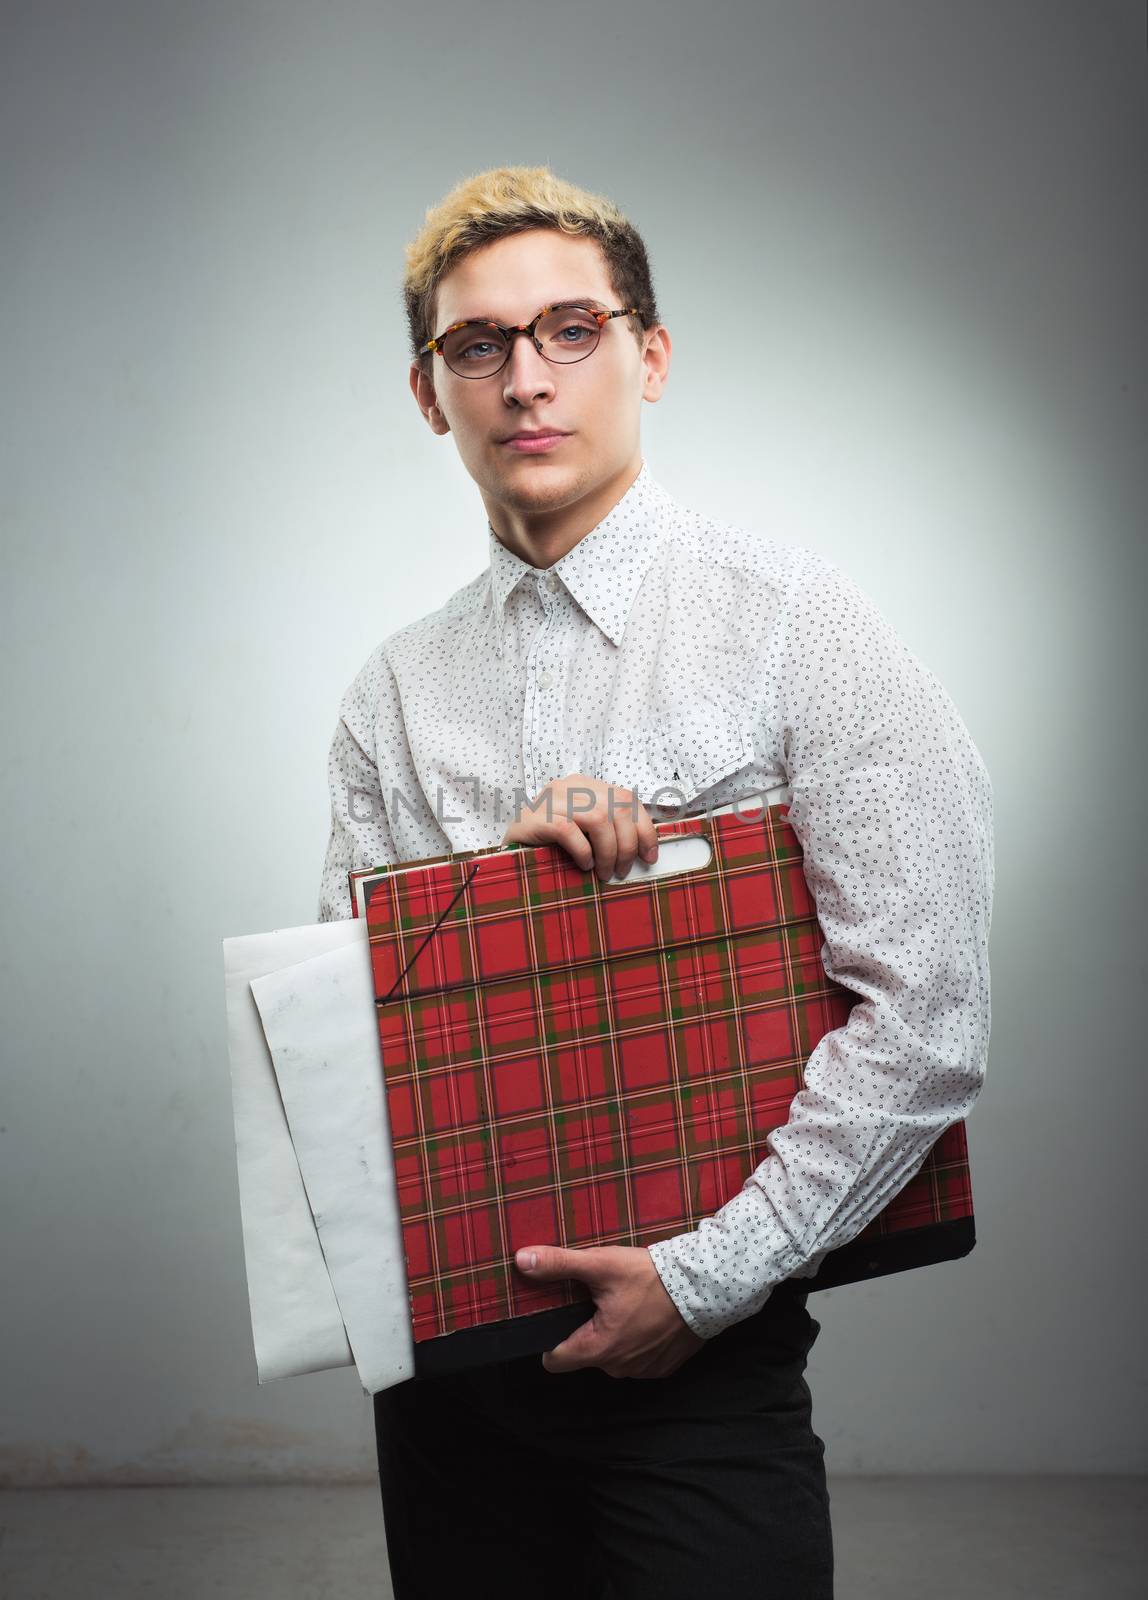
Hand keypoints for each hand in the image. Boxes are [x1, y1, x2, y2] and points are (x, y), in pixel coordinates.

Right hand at [501, 774, 657, 882]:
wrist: (507, 850)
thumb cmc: (549, 844)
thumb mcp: (582, 829)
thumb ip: (608, 828)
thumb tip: (644, 849)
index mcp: (585, 785)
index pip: (627, 799)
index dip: (644, 829)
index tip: (649, 856)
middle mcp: (570, 786)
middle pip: (617, 808)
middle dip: (627, 845)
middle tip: (621, 871)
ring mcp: (552, 799)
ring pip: (599, 818)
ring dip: (608, 851)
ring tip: (603, 872)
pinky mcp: (537, 817)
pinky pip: (570, 831)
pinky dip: (584, 851)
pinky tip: (584, 865)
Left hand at [514, 1243, 705, 1378]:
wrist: (706, 1286)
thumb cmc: (651, 1277)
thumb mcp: (601, 1265)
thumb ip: (559, 1264)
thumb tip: (521, 1260)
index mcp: (598, 1349)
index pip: (555, 1360)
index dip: (549, 1339)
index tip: (557, 1316)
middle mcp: (618, 1368)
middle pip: (585, 1354)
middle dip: (586, 1329)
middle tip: (596, 1298)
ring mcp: (644, 1370)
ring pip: (612, 1357)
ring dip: (614, 1335)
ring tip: (625, 1303)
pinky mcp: (665, 1367)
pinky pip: (639, 1358)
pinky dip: (638, 1340)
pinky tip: (646, 1315)